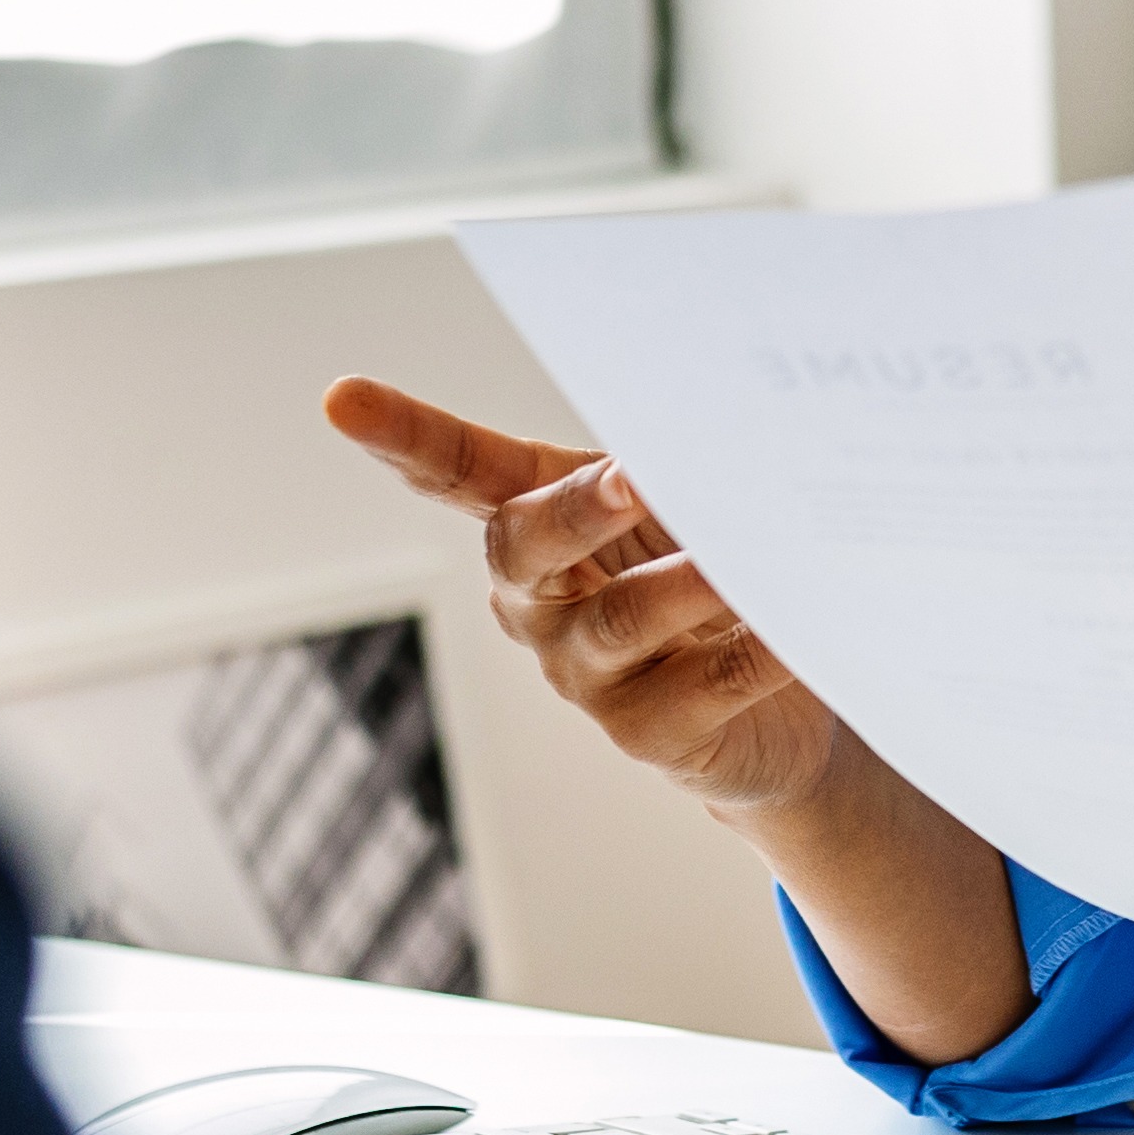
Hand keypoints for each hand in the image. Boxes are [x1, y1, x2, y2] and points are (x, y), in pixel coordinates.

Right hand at [320, 377, 853, 814]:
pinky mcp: (651, 735)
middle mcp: (540, 604)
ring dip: (681, 585)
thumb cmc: (712, 583)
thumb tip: (703, 426)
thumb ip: (675, 469)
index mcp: (535, 530)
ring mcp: (587, 677)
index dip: (402, 437)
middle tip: (633, 475)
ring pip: (618, 622)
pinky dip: (753, 651)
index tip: (341, 399)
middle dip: (575, 510)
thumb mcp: (684, 512)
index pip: (457, 474)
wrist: (777, 713)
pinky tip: (793, 625)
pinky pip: (702, 688)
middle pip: (525, 548)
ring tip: (737, 560)